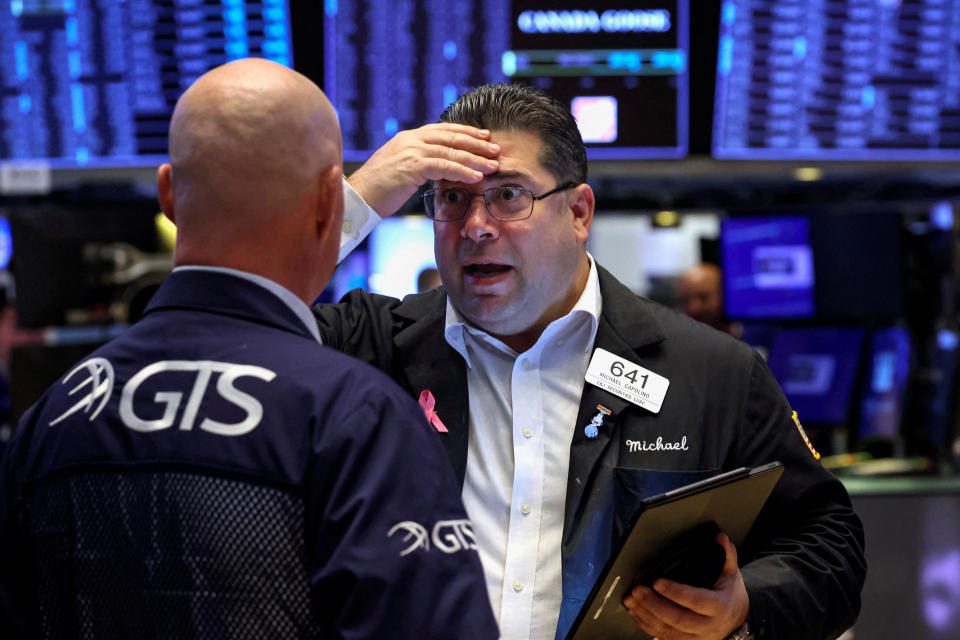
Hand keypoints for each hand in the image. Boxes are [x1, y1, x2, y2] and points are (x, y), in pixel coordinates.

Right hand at [347, 123, 499, 216]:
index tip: (484, 136)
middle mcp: (411, 140)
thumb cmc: (379, 189)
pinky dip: (462, 171)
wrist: (358, 197)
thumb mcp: (401, 170)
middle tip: (496, 149)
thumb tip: (438, 168)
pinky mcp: (412, 166)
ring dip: (475, 158)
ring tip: (492, 166)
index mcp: (409, 138)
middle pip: (451, 137)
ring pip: (451, 151)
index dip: (466, 132)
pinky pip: (444, 166)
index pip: (443, 130)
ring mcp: (411, 151)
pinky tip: (476, 177)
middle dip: (476, 143)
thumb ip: (419, 163)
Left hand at [623, 533, 748, 639]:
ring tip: (631, 599)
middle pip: (677, 619)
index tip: (657, 582)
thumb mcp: (731, 574)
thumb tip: (720, 537)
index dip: (676, 592)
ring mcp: (695, 637)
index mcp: (719, 607)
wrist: (735, 621)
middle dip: (654, 604)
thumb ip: (726, 555)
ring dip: (645, 614)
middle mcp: (707, 626)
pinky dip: (646, 624)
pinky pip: (663, 636)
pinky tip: (635, 612)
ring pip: (667, 630)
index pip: (696, 601)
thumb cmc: (729, 595)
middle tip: (638, 590)